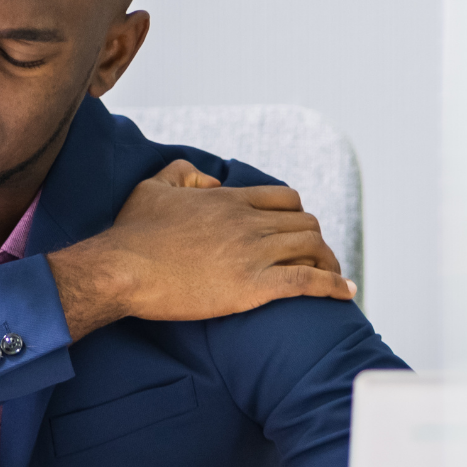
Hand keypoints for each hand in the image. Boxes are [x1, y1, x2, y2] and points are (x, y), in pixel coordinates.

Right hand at [47, 159, 355, 339]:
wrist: (121, 269)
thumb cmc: (131, 233)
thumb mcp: (152, 187)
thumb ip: (184, 173)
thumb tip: (213, 181)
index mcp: (229, 200)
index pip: (284, 199)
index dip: (296, 216)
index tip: (295, 231)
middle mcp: (248, 222)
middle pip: (305, 223)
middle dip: (314, 240)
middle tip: (313, 258)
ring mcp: (253, 254)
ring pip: (313, 248)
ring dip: (328, 262)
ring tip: (332, 276)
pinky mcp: (253, 287)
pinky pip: (308, 282)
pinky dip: (333, 286)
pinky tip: (345, 294)